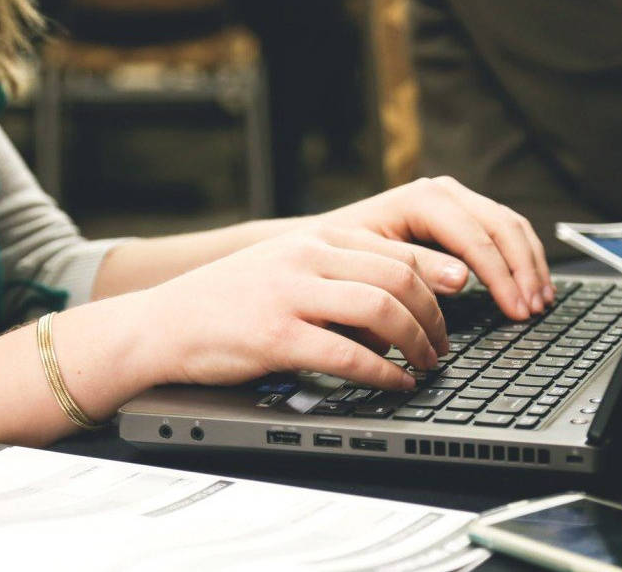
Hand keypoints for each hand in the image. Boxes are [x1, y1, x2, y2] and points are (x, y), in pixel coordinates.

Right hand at [139, 226, 449, 390]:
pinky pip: (348, 354)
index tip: (460, 299)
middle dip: (434, 315)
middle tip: (443, 345)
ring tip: (426, 364)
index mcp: (313, 238)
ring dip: (416, 342)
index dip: (437, 277)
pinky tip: (395, 383)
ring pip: (381, 309)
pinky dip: (383, 372)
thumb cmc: (226, 303)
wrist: (161, 324)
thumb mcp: (284, 267)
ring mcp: (290, 294)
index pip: (395, 250)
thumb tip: (396, 304)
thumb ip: (334, 274)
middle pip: (398, 277)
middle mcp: (306, 257)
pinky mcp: (276, 336)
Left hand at [317, 176, 553, 320]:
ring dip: (530, 264)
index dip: (502, 276)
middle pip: (502, 226)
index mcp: (422, 199)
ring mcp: (455, 200)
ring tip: (540, 301)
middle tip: (533, 310)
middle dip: (523, 270)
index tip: (516, 309)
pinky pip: (504, 231)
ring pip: (510, 226)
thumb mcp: (372, 264)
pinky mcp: (461, 215)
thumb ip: (416, 269)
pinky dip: (522, 258)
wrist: (322, 243)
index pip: (476, 237)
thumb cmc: (340, 256)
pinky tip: (530, 285)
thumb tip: (462, 278)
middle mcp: (444, 192)